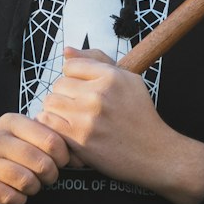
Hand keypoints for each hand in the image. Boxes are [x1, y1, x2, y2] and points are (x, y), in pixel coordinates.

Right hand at [0, 114, 70, 203]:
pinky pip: (9, 196)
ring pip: (25, 180)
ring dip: (34, 188)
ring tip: (32, 186)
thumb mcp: (18, 138)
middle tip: (48, 178)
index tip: (62, 163)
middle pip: (40, 161)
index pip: (50, 138)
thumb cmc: (1, 156)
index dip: (63, 156)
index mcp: (10, 121)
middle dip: (51, 175)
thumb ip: (44, 139)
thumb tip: (79, 156)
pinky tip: (16, 195)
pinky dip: (18, 200)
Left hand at [39, 48, 203, 203]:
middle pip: (58, 84)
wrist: (155, 153)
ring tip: (72, 121)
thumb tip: (66, 51)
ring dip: (57, 112)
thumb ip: (97, 61)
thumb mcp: (128, 80)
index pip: (70, 66)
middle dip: (65, 96)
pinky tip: (68, 133)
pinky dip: (54, 128)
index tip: (83, 91)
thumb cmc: (140, 117)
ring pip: (51, 103)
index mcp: (112, 76)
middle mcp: (99, 93)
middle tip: (79, 109)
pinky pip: (49, 123)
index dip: (74, 79)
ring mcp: (89, 116)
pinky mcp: (80, 138)